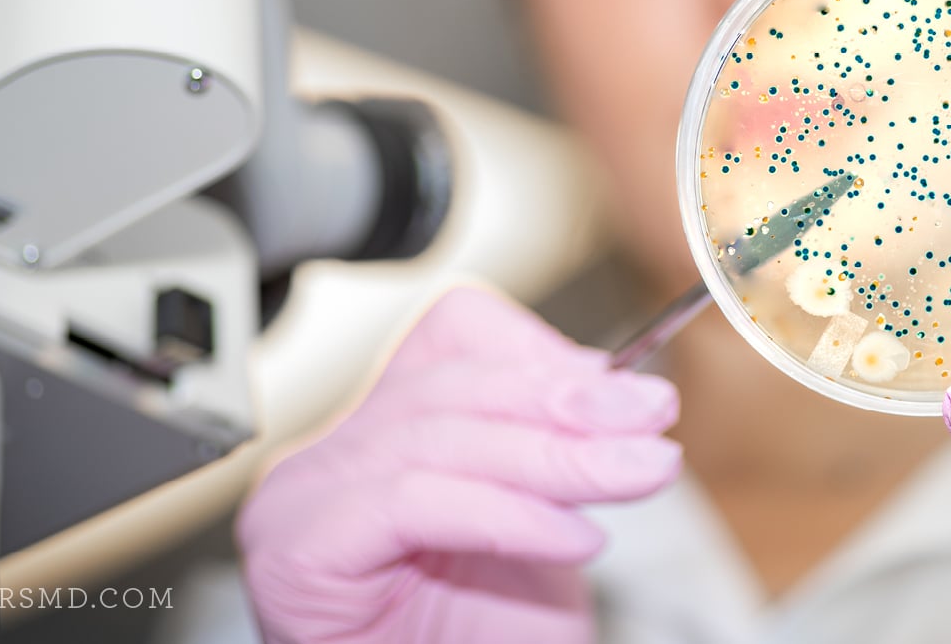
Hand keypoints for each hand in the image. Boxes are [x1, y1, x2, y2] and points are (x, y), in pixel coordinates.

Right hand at [236, 286, 681, 643]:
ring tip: (637, 472)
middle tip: (651, 418)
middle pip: (454, 384)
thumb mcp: (540, 524)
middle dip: (569, 402)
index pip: (452, 336)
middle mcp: (333, 455)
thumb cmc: (482, 640)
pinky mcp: (300, 546)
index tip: (630, 386)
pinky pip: (415, 503)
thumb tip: (614, 380)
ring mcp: (304, 496)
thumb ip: (557, 449)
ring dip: (559, 455)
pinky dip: (508, 516)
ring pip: (441, 437)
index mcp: (383, 432)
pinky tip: (575, 538)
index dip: (542, 351)